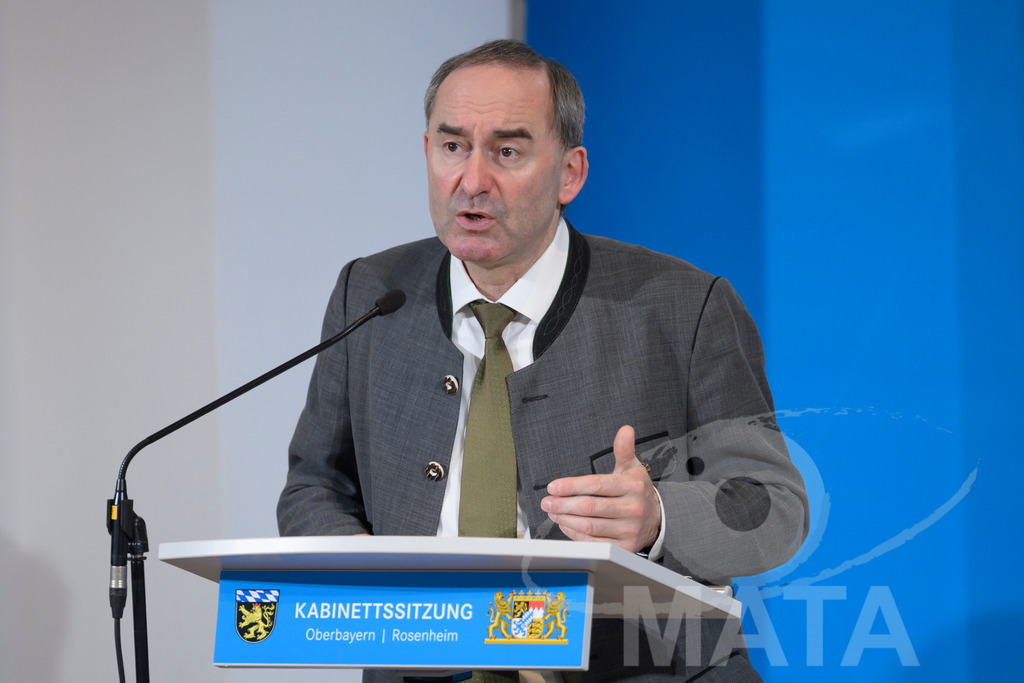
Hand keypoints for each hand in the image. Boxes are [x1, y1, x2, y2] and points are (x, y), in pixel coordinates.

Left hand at [541, 425, 660, 552]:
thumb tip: (625, 429)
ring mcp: (629, 529)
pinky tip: (565, 525)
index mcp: (632, 486)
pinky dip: (576, 534)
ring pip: (590, 526)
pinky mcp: (625, 547)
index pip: (597, 484)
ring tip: (553, 512)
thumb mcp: (633, 468)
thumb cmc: (637, 490)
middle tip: (546, 502)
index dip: (572, 486)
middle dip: (563, 504)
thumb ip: (624, 449)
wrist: (658, 519)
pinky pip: (594, 542)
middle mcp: (633, 508)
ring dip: (566, 519)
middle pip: (590, 507)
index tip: (553, 487)